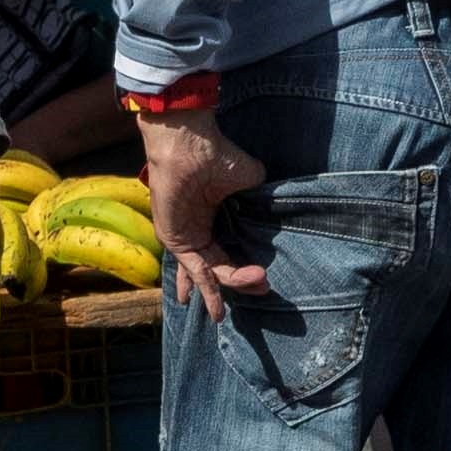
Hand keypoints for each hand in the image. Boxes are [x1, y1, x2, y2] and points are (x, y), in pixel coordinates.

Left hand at [140, 110, 267, 319]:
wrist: (190, 144)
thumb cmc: (218, 156)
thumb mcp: (249, 181)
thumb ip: (259, 201)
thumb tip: (275, 209)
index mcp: (213, 219)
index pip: (227, 254)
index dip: (243, 271)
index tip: (263, 278)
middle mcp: (198, 231)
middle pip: (219, 269)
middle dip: (240, 283)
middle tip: (262, 287)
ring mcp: (185, 236)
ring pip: (208, 273)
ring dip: (227, 288)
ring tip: (243, 301)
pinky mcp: (174, 238)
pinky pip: (193, 269)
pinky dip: (206, 288)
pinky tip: (217, 306)